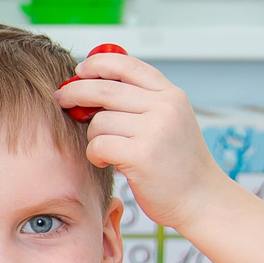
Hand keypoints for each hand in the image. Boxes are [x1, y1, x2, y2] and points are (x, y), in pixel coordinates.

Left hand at [58, 50, 230, 229]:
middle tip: (62, 99)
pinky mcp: (141, 155)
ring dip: (93, 136)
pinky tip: (106, 162)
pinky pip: (98, 145)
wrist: (201, 198)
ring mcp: (155, 130)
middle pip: (104, 89)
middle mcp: (165, 107)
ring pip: (98, 121)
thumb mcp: (169, 121)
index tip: (80, 70)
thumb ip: (141, 101)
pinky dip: (94, 155)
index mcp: (171, 95)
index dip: (97, 64)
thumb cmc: (177, 163)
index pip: (127, 65)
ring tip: (107, 149)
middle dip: (76, 92)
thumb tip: (92, 82)